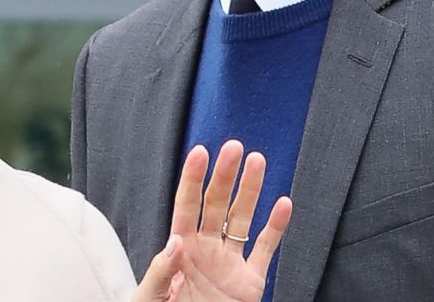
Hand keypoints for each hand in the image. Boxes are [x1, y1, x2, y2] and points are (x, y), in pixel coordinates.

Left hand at [132, 140, 291, 301]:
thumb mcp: (149, 298)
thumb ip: (159, 270)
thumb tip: (175, 240)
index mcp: (179, 248)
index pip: (186, 205)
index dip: (193, 178)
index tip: (200, 152)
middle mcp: (206, 249)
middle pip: (216, 204)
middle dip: (225, 175)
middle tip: (234, 147)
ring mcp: (229, 263)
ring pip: (242, 219)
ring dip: (251, 191)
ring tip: (258, 161)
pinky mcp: (251, 282)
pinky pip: (265, 251)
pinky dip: (276, 228)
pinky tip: (284, 204)